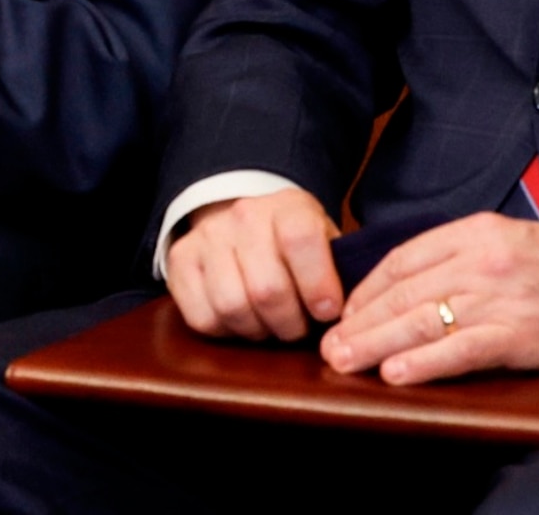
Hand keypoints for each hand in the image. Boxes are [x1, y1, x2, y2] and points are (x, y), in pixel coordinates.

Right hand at [164, 189, 343, 341]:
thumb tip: (358, 315)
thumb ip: (342, 271)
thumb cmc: (295, 244)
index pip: (301, 240)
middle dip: (290, 324)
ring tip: (270, 326)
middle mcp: (242, 217)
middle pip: (267, 288)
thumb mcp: (326, 242)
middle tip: (298, 329)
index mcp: (287, 208)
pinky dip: (226, 332)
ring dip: (258, 330)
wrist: (242, 220)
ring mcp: (206, 238)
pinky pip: (202, 317)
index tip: (328, 312)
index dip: (318, 285)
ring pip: (232, 306)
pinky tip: (242, 321)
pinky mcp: (181, 263)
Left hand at [324, 214, 538, 384]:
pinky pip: (462, 348)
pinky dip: (425, 363)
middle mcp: (482, 259)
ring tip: (347, 363)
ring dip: (377, 345)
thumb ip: (462, 255)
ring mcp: (501, 296)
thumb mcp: (510, 240)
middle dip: (360, 323)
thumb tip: (411, 285)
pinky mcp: (523, 332)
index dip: (367, 291)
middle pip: (403, 293)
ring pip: (423, 321)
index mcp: (475, 232)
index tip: (345, 315)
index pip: (401, 260)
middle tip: (329, 348)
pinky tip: (398, 375)